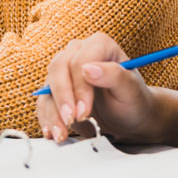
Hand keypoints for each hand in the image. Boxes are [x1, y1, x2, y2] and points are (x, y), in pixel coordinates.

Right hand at [36, 32, 161, 143]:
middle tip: (70, 121)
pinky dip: (46, 118)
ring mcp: (65, 70)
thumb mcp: (131, 89)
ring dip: (52, 112)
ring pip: (48, 86)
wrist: (129, 116)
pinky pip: (45, 101)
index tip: (84, 111)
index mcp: (99, 45)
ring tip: (60, 133)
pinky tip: (52, 132)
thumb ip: (114, 75)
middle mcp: (78, 52)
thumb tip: (89, 69)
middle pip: (58, 68)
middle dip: (63, 98)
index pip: (80, 60)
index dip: (79, 86)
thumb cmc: (133, 99)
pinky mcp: (56, 90)